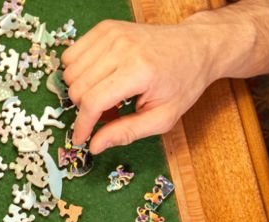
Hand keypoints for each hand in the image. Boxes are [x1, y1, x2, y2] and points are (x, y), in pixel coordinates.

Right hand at [62, 19, 218, 152]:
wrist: (197, 46)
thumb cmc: (183, 82)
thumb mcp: (162, 117)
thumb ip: (126, 132)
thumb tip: (94, 146)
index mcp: (139, 71)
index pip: (93, 101)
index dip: (82, 125)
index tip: (80, 138)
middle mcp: (123, 48)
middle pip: (78, 88)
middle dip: (85, 108)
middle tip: (106, 112)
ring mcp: (112, 34)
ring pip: (70, 72)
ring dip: (81, 90)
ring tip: (104, 94)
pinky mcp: (106, 28)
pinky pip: (71, 54)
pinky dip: (77, 70)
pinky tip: (97, 77)